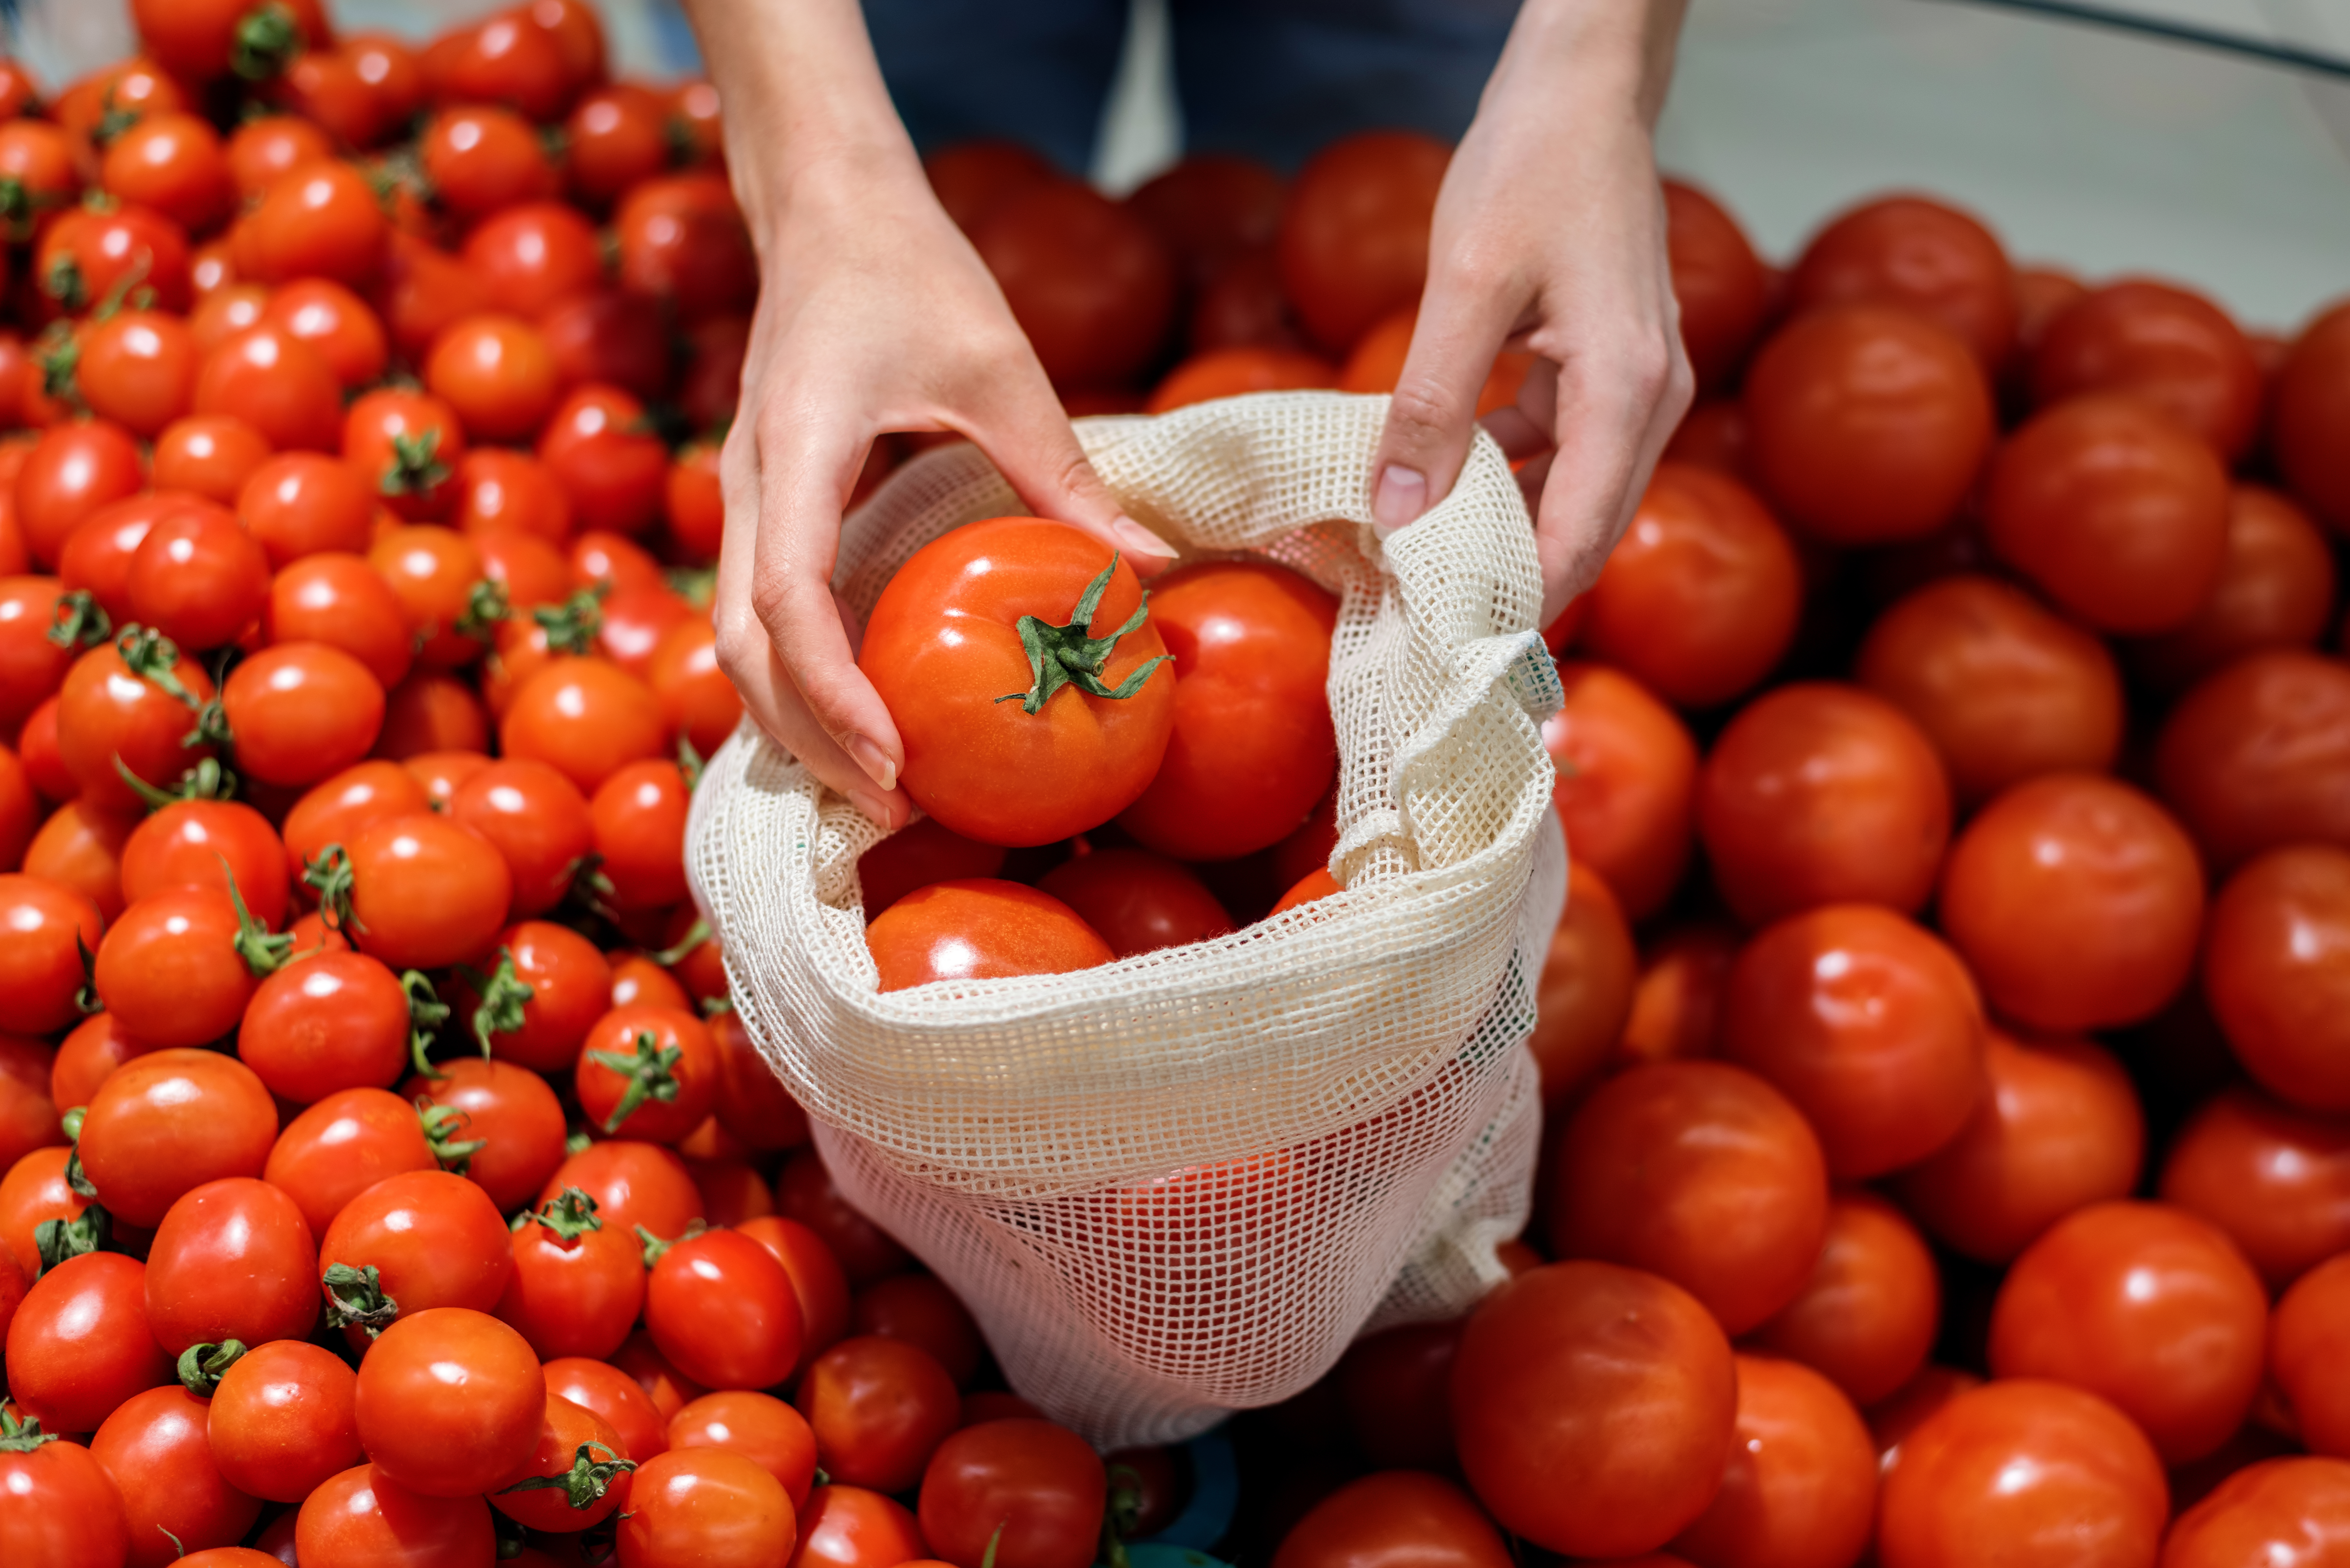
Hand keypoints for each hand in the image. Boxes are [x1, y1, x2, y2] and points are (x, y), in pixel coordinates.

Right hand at [707, 156, 1177, 829]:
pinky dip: (799, 683)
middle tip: (898, 810)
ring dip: (798, 724)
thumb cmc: (912, 271)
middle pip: (745, 649)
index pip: (788, 599)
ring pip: (738, 645)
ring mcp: (748, 499)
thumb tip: (1150, 572)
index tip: (892, 760)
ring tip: (883, 793)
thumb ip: (1066, 473)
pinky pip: (761, 617)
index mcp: (798, 444)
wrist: (829, 207)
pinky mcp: (766, 508)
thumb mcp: (1001, 366)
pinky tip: (859, 728)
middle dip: (811, 740)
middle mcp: (751, 484)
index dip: (833, 692)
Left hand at [1368, 0, 1694, 630]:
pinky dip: (1503, 476)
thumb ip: (1431, 400)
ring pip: (1568, 495)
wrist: (1581, 91)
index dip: (1519, 603)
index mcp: (1629, 389)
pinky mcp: (1606, 370)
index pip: (1579, 537)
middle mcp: (1651, 400)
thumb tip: (1398, 507)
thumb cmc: (1532, 167)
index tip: (1452, 649)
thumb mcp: (1467, 285)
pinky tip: (1435, 485)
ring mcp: (1635, 387)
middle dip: (1508, 582)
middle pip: (1583, 531)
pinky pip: (1558, 450)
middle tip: (1424, 628)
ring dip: (1498, 529)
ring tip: (1413, 567)